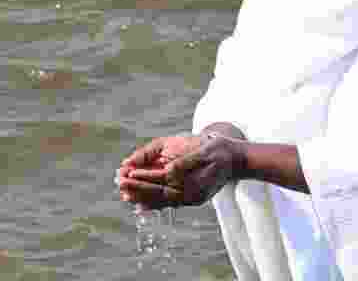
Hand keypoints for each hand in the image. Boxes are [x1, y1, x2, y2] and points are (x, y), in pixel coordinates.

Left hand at [118, 133, 244, 207]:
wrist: (238, 161)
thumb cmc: (222, 151)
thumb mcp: (207, 150)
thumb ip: (186, 162)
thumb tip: (168, 170)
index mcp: (193, 182)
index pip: (163, 179)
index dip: (145, 176)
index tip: (128, 173)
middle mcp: (191, 195)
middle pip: (159, 193)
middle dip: (138, 188)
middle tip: (119, 183)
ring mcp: (191, 199)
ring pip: (162, 201)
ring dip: (143, 198)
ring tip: (124, 196)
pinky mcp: (191, 199)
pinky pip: (170, 204)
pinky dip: (154, 205)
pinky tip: (141, 207)